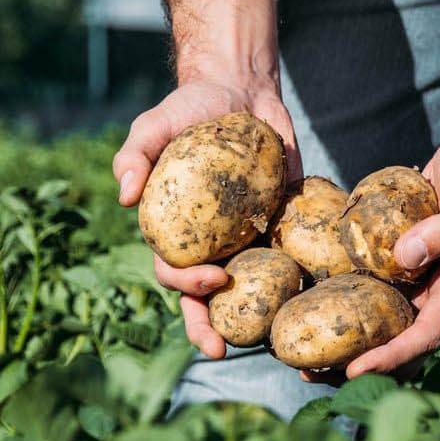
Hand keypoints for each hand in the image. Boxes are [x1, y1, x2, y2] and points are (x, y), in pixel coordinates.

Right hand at [112, 79, 298, 358]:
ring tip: (271, 344)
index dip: (188, 286)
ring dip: (256, 320)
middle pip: (206, 298)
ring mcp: (247, 238)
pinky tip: (315, 301)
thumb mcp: (154, 126)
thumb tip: (124, 197)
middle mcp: (210, 244)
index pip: (174, 272)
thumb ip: (134, 156)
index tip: (214, 280)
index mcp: (176, 232)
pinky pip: (291, 258)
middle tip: (225, 347)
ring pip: (249, 291)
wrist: (239, 93)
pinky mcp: (282, 226)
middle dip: (211, 327)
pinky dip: (300, 281)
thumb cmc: (187, 111)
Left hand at [313, 127, 439, 380]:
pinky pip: (371, 290)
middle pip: (399, 343)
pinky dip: (343, 304)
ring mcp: (417, 278)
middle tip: (311, 374)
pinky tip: (309, 305)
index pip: (427, 334)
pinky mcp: (397, 262)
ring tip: (301, 356)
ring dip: (346, 344)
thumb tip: (405, 258)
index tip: (355, 371)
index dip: (393, 356)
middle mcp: (436, 290)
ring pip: (381, 325)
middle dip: (359, 365)